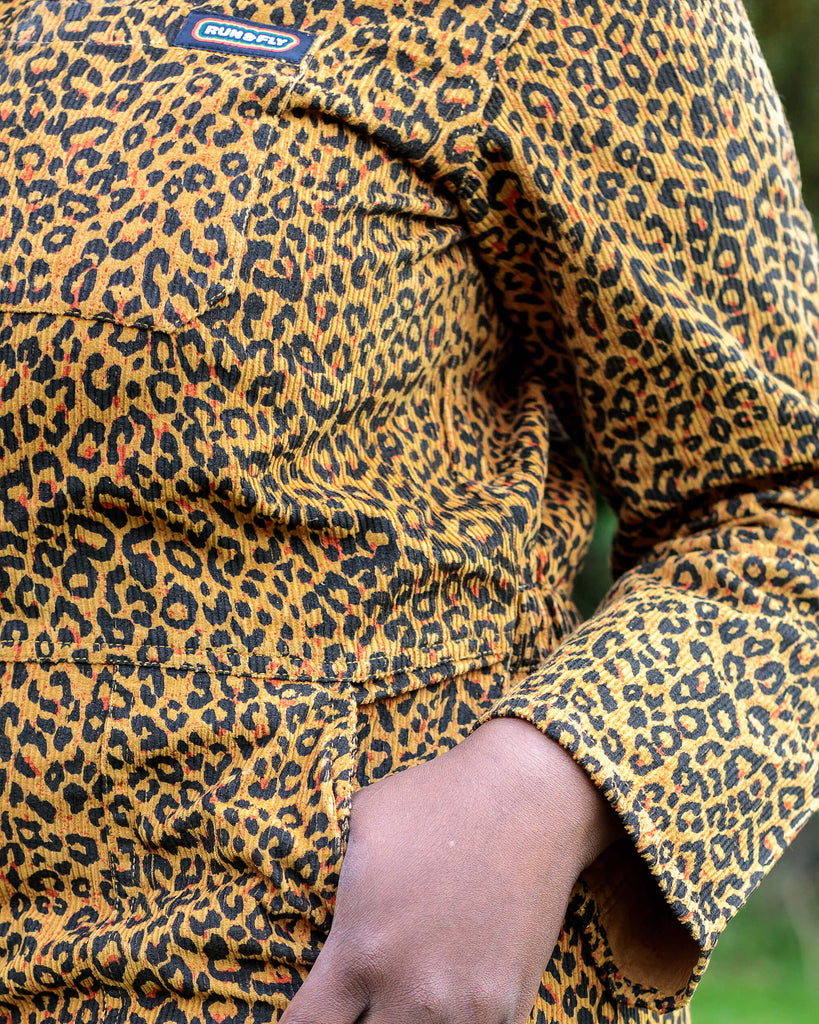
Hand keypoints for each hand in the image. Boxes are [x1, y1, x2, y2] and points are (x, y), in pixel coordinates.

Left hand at [280, 717, 621, 1022]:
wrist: (528, 797)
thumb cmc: (437, 799)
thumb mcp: (361, 825)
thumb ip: (333, 887)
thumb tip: (316, 908)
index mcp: (361, 949)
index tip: (312, 1011)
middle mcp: (411, 992)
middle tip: (358, 1001)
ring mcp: (466, 1008)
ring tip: (406, 992)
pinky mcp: (511, 1007)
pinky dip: (455, 1023)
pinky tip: (448, 998)